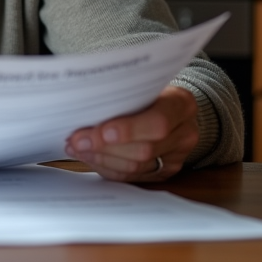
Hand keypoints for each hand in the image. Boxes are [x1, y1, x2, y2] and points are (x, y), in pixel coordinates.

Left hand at [63, 85, 198, 181]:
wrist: (170, 107)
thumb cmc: (149, 91)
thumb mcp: (142, 85)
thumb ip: (122, 96)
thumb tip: (85, 111)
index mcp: (182, 104)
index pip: (158, 122)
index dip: (128, 130)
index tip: (100, 132)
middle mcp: (185, 133)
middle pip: (144, 149)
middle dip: (105, 147)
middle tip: (76, 140)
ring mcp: (176, 156)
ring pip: (136, 166)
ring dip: (101, 158)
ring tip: (77, 147)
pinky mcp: (165, 172)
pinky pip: (132, 176)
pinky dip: (106, 167)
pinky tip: (89, 156)